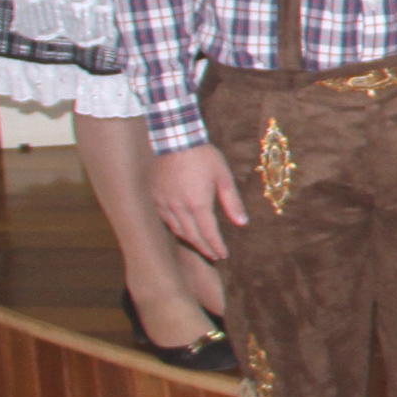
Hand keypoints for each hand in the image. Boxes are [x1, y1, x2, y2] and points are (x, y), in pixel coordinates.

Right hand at [151, 144, 246, 259]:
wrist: (175, 140)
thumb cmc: (203, 157)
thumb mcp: (224, 177)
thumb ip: (233, 202)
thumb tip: (242, 223)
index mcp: (197, 203)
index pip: (208, 233)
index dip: (216, 246)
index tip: (223, 254)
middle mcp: (178, 207)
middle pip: (192, 235)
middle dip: (204, 247)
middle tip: (213, 255)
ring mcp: (163, 203)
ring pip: (176, 230)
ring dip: (189, 240)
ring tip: (200, 246)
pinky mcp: (154, 197)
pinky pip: (165, 220)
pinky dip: (175, 229)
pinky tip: (182, 230)